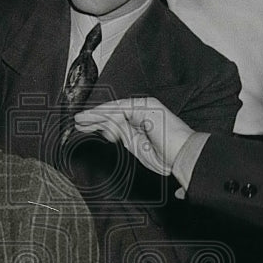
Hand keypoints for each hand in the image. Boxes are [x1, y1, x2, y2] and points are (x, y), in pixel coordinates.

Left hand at [74, 97, 193, 175]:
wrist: (185, 156)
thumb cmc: (169, 156)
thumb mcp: (139, 149)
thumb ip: (126, 138)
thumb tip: (109, 132)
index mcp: (144, 121)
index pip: (117, 120)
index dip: (100, 124)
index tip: (86, 128)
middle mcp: (144, 111)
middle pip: (113, 113)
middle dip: (94, 118)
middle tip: (78, 122)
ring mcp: (146, 107)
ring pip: (114, 110)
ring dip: (96, 115)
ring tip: (80, 121)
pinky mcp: (146, 106)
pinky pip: (121, 110)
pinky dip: (107, 115)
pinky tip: (95, 122)